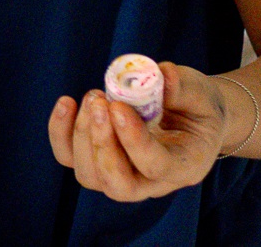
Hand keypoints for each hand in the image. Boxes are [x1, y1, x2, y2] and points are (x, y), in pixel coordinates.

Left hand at [48, 61, 227, 201]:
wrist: (189, 114)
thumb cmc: (196, 104)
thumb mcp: (200, 93)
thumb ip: (182, 87)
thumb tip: (163, 73)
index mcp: (185, 166)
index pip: (155, 167)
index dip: (133, 139)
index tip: (118, 106)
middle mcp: (152, 182)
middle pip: (118, 185)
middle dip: (101, 145)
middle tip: (100, 102)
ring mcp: (122, 174)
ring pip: (90, 176)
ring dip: (82, 135)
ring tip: (93, 97)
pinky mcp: (97, 158)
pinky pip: (69, 157)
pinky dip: (60, 132)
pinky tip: (67, 102)